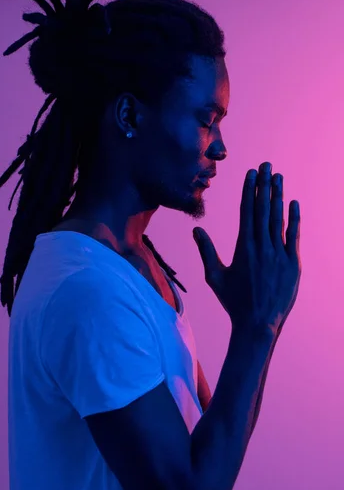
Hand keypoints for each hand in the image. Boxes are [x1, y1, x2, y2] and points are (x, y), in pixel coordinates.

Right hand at [193, 162, 301, 336]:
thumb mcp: (214, 277)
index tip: (251, 173)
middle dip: (264, 185)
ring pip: (278, 218)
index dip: (249, 190)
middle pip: (263, 209)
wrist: (258, 324)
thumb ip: (206, 251)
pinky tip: (293, 203)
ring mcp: (279, 254)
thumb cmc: (234, 301)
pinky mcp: (292, 263)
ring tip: (278, 177)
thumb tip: (196, 230)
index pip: (246, 211)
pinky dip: (294, 218)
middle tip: (266, 165)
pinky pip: (293, 235)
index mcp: (243, 247)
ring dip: (278, 196)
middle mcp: (262, 247)